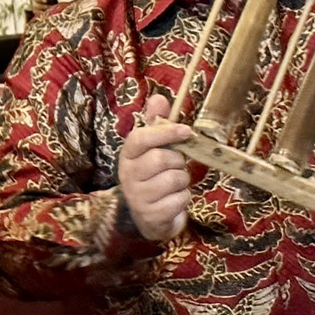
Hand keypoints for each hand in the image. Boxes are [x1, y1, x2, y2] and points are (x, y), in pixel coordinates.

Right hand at [118, 94, 191, 241]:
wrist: (148, 217)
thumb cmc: (153, 177)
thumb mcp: (152, 150)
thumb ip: (156, 125)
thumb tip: (159, 97)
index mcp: (127, 156)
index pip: (140, 138)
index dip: (165, 132)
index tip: (186, 131)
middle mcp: (128, 175)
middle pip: (162, 158)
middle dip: (178, 161)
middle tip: (177, 165)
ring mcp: (138, 197)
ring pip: (175, 179)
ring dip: (183, 181)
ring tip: (174, 184)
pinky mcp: (152, 215)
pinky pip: (181, 199)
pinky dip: (184, 198)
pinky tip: (174, 200)